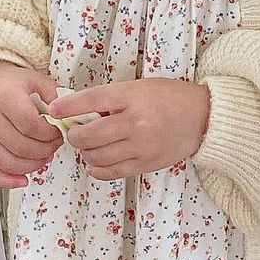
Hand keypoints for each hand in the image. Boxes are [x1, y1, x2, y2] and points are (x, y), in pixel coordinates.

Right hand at [0, 60, 64, 188]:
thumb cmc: (12, 84)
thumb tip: (67, 118)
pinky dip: (8, 181)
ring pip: (9, 163)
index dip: (49, 133)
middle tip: (55, 144)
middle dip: (46, 150)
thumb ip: (55, 97)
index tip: (58, 131)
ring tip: (44, 156)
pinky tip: (23, 179)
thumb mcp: (37, 80)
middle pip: (22, 147)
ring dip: (33, 165)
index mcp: (5, 98)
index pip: (30, 125)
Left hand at [47, 77, 211, 181]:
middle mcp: (135, 122)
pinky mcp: (146, 163)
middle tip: (75, 132)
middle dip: (74, 136)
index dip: (68, 106)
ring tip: (88, 147)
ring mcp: (141, 145)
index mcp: (132, 96)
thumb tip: (82, 113)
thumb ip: (113, 99)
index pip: (91, 100)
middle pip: (88, 135)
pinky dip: (97, 169)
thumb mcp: (141, 88)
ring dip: (85, 153)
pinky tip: (95, 163)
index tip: (54, 109)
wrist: (204, 117)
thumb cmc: (170, 98)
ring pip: (96, 156)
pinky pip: (112, 172)